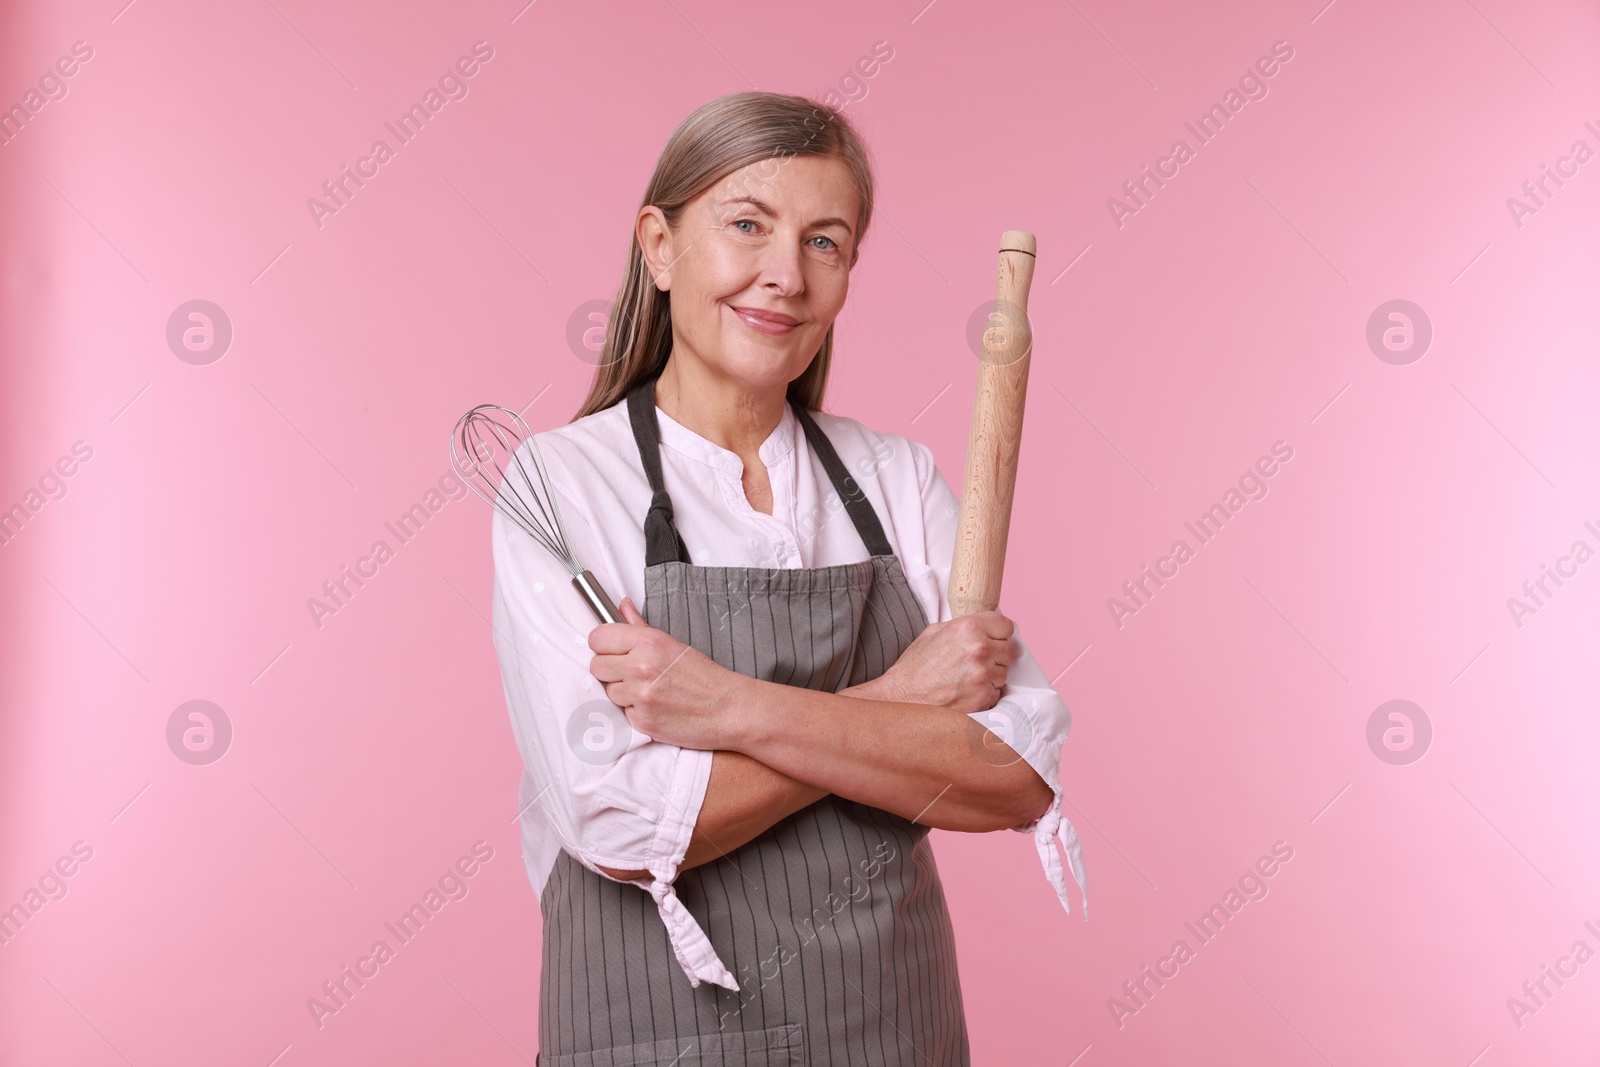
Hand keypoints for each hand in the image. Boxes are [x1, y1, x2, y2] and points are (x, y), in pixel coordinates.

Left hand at [587, 596, 745, 749]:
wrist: (728, 709)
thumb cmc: (705, 677)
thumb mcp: (673, 643)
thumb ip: (640, 626)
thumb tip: (622, 606)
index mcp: (649, 642)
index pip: (598, 638)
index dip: (603, 645)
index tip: (611, 650)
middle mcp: (641, 667)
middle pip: (597, 666)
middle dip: (610, 669)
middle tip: (631, 672)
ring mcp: (640, 695)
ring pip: (608, 691)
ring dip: (623, 692)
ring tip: (649, 690)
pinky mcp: (641, 720)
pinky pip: (622, 713)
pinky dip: (635, 711)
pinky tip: (655, 706)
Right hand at [868, 611, 1017, 713]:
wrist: (902, 698)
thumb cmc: (915, 667)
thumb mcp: (933, 632)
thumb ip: (963, 626)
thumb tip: (983, 626)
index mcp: (968, 627)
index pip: (1006, 626)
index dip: (999, 634)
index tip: (994, 640)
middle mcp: (979, 648)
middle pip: (1011, 650)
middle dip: (998, 655)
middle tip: (979, 662)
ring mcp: (983, 674)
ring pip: (1005, 673)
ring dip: (992, 676)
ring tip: (967, 679)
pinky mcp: (984, 697)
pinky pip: (997, 693)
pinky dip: (985, 694)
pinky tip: (966, 692)